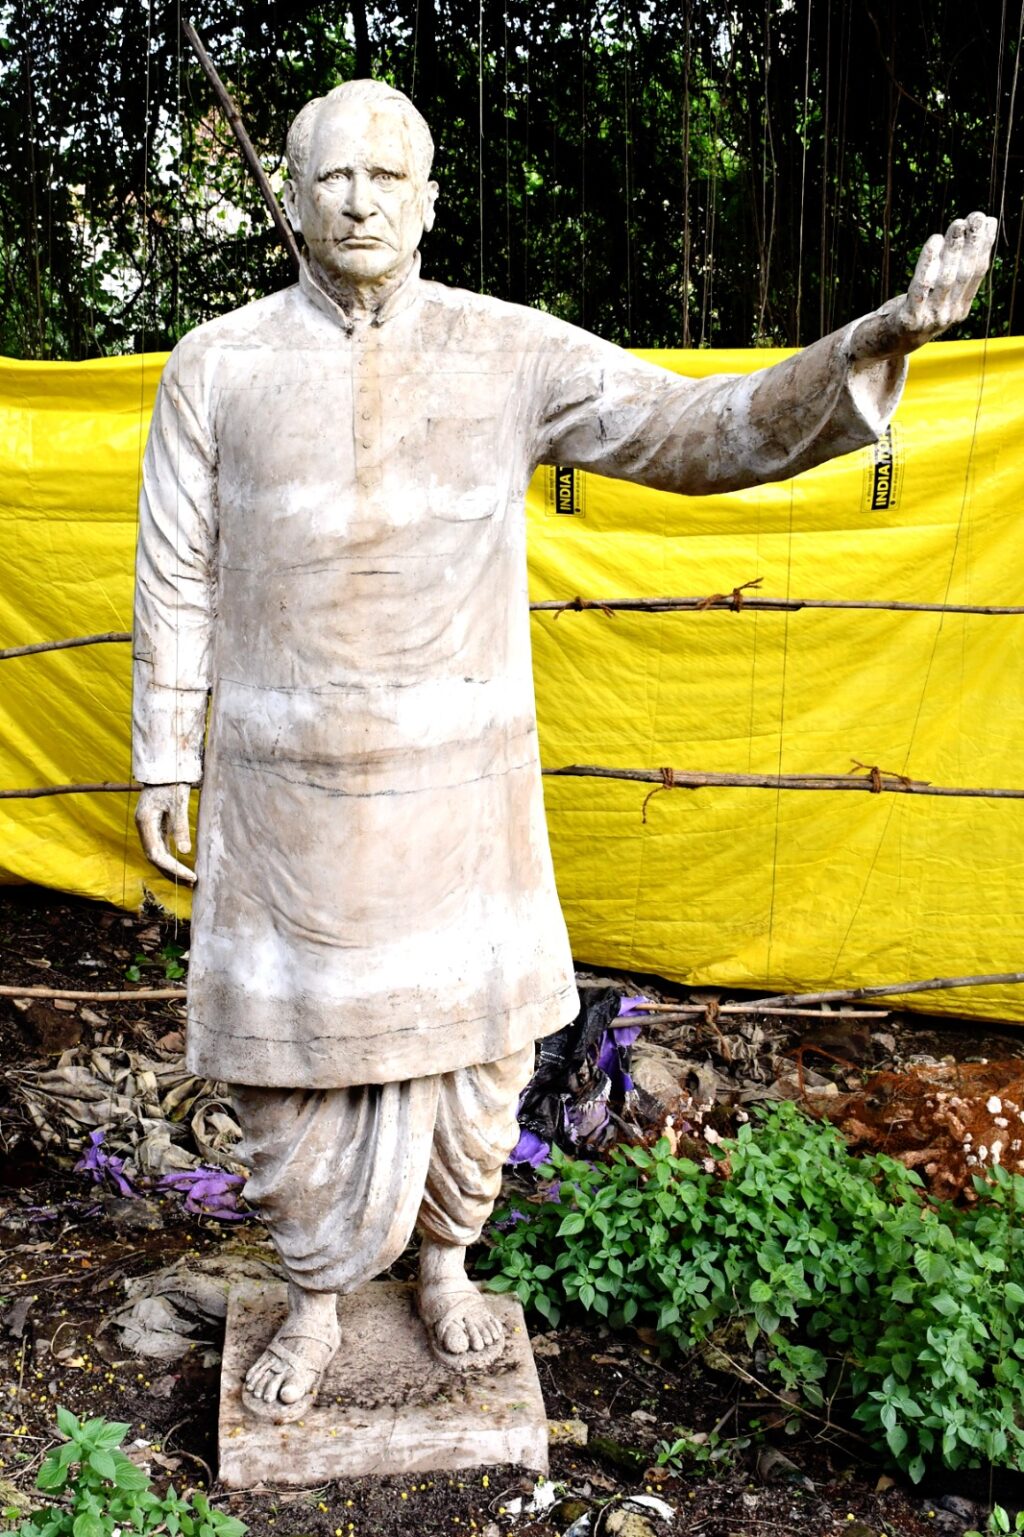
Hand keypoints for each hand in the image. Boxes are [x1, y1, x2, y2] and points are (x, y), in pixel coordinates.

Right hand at [135, 783, 196, 885]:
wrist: (164, 766)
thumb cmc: (171, 782)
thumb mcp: (178, 802)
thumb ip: (180, 826)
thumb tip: (184, 851)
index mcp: (145, 822)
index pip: (156, 854)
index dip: (172, 868)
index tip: (190, 876)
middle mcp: (143, 827)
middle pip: (154, 858)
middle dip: (171, 872)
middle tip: (191, 882)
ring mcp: (148, 826)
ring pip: (156, 853)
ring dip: (171, 867)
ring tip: (189, 878)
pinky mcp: (154, 824)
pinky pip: (161, 846)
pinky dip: (171, 857)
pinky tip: (183, 864)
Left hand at [848, 211, 996, 361]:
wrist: (879, 346)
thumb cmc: (906, 314)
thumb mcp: (932, 297)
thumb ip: (947, 277)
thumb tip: (963, 238)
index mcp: (959, 309)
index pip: (976, 273)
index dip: (984, 246)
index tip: (987, 220)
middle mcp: (948, 315)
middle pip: (965, 274)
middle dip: (972, 243)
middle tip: (975, 217)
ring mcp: (930, 319)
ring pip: (947, 278)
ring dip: (954, 249)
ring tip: (958, 224)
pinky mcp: (909, 320)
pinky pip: (921, 287)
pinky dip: (929, 263)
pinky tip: (934, 241)